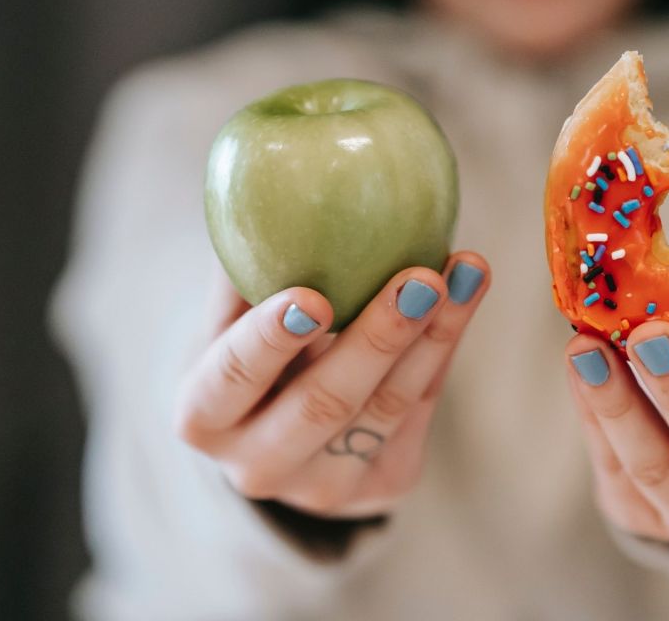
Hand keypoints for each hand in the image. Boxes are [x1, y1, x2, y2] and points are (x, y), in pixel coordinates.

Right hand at [175, 252, 488, 517]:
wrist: (278, 432)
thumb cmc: (248, 349)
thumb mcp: (228, 317)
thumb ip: (244, 266)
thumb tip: (270, 180)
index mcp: (203, 417)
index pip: (232, 379)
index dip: (269, 340)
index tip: (312, 296)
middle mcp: (257, 466)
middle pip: (323, 403)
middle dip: (378, 339)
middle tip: (420, 277)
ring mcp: (323, 488)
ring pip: (387, 409)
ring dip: (434, 335)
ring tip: (465, 271)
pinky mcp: (383, 485)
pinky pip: (420, 410)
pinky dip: (444, 347)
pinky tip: (465, 295)